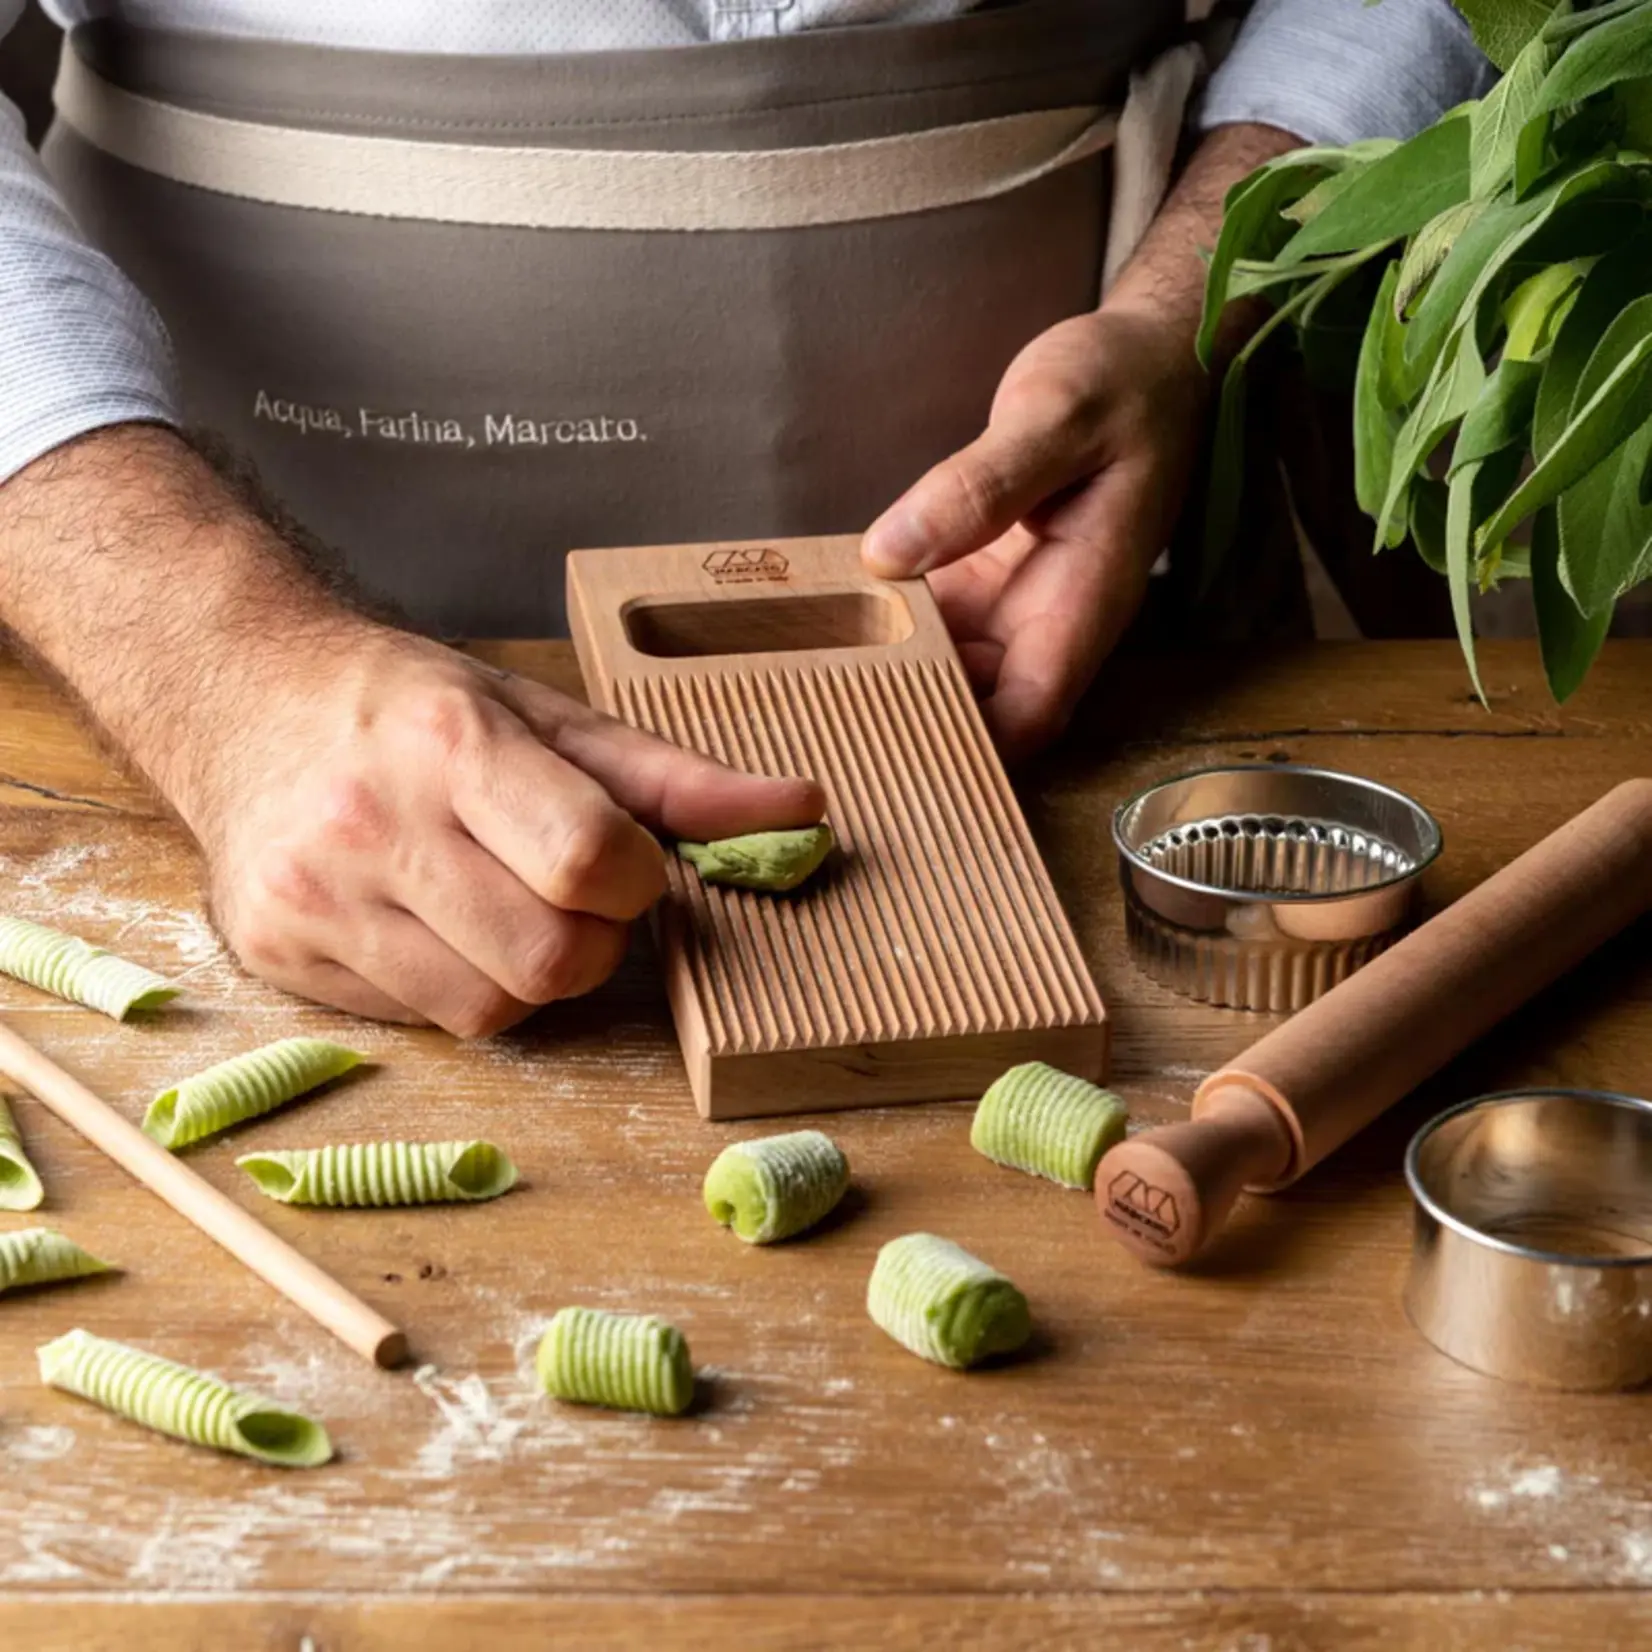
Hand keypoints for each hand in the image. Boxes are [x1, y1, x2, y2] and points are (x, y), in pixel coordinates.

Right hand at [196, 629, 823, 1033]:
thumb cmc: (414, 707)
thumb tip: (804, 811)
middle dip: (592, 941)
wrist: (245, 699)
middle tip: (568, 895)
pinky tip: (437, 924)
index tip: (621, 861)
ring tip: (501, 905)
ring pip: (489, 1009)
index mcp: (452, 744)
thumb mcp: (547, 715)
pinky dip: (460, 987)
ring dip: (529, 974)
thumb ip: (673, 778)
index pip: (590, 861)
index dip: (635, 880)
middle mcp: (372, 822)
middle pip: (549, 958)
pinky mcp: (280, 952)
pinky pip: (425, 1021)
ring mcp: (317, 896)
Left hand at [859, 124, 1301, 759]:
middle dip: (912, 717)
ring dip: (890, 673)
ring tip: (807, 673)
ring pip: (948, 669)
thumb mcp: (1054, 415)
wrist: (1155, 357)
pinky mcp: (987, 577)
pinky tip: (827, 616)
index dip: (970, 745)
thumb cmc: (1123, 382)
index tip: (889, 744)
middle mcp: (1050, 617)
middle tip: (817, 711)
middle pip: (981, 704)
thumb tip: (889, 554)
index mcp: (1086, 598)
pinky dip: (888, 623)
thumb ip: (979, 486)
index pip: (1031, 711)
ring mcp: (1016, 602)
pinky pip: (934, 621)